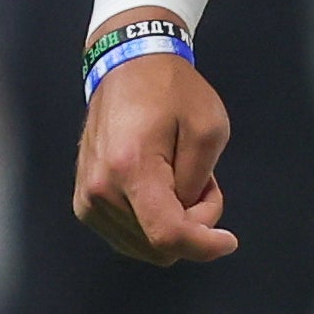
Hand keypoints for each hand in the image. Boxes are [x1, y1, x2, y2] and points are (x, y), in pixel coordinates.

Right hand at [70, 45, 239, 264]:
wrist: (127, 65)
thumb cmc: (172, 91)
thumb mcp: (208, 129)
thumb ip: (199, 184)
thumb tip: (188, 224)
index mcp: (129, 169)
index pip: (167, 235)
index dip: (203, 247)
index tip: (229, 241)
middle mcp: (99, 191)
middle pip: (158, 247)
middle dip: (192, 225)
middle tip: (203, 184)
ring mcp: (87, 200)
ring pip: (144, 247)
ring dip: (172, 224)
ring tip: (179, 180)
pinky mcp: (84, 203)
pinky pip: (128, 237)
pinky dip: (152, 224)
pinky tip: (160, 190)